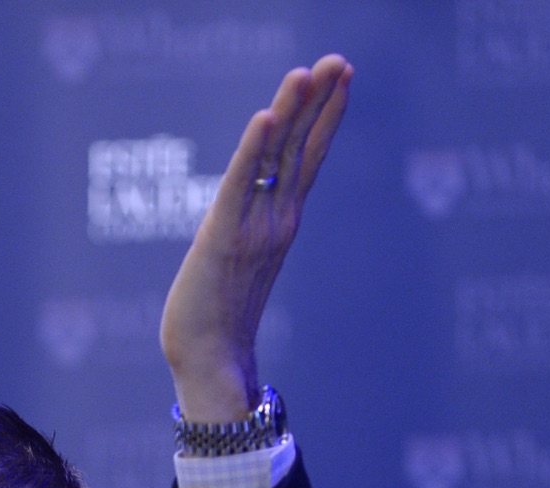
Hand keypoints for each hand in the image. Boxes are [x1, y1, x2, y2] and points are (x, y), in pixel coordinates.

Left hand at [160, 56, 352, 422]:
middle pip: (300, 148)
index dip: (323, 117)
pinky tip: (264, 118)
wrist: (209, 363)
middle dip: (320, 102)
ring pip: (276, 158)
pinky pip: (240, 185)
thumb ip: (252, 235)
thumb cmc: (217, 321)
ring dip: (292, 112)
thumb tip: (258, 222)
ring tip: (307, 72)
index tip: (340, 78)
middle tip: (339, 60)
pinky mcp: (222, 236)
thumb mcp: (242, 264)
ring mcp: (253, 227)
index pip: (306, 158)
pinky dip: (252, 151)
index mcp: (279, 223)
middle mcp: (275, 219)